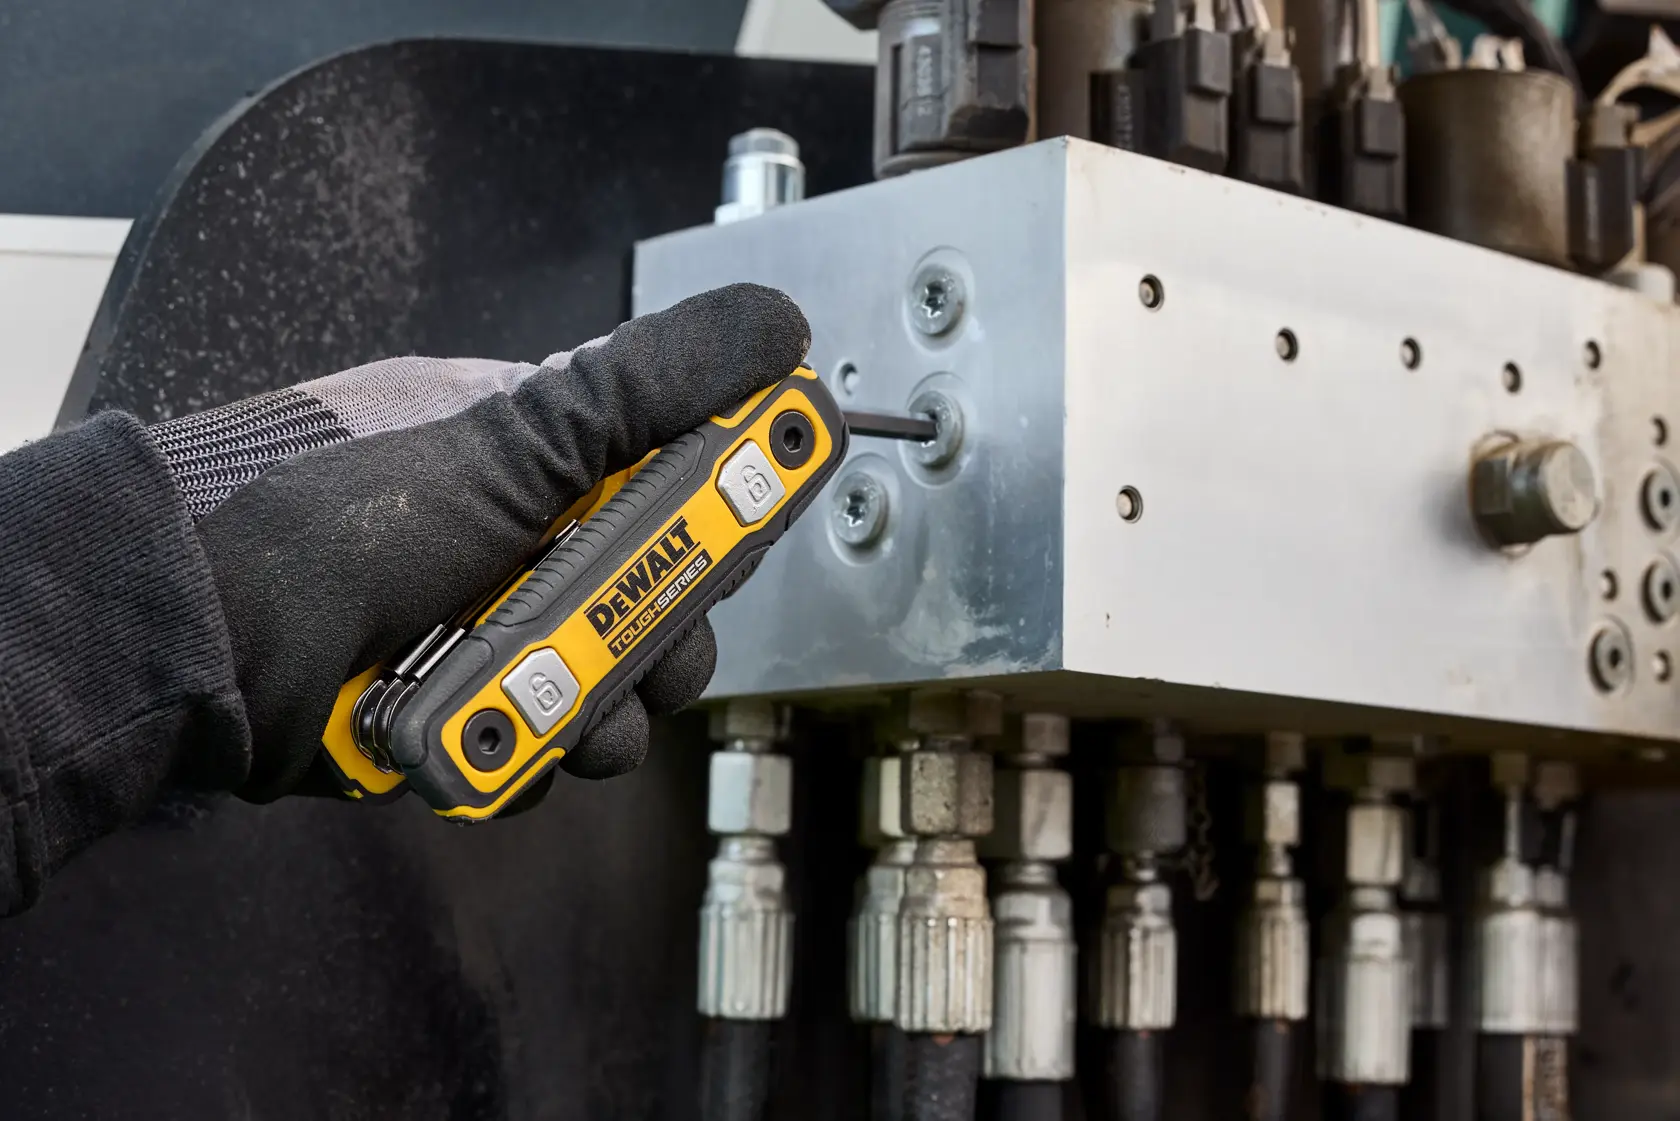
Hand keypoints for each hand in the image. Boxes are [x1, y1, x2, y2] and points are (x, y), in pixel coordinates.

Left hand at [151, 284, 809, 801]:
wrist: (206, 647)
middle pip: (654, 596)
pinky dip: (534, 746)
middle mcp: (519, 535)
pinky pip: (543, 738)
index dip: (717, 519)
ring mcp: (486, 623)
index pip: (675, 478)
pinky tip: (503, 736)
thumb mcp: (513, 438)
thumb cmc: (338, 521)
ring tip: (565, 709)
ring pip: (606, 680)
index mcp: (535, 450)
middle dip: (661, 637)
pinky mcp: (458, 703)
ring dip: (604, 708)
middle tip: (642, 652)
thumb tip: (774, 325)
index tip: (727, 547)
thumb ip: (648, 386)